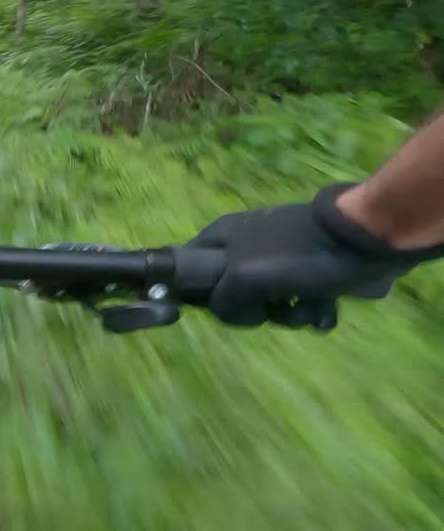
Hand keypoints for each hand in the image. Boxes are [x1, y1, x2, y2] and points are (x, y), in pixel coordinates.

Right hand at [185, 184, 422, 329]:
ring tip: (308, 310)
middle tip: (272, 308)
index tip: (227, 307)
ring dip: (289, 316)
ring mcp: (279, 258)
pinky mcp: (310, 270)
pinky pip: (300, 302)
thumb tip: (229, 313)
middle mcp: (245, 246)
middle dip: (255, 311)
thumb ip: (222, 298)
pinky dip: (312, 311)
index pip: (189, 269)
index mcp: (223, 237)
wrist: (364, 240)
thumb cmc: (299, 255)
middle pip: (233, 293)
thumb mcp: (245, 276)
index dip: (202, 294)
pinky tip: (326, 311)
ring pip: (269, 302)